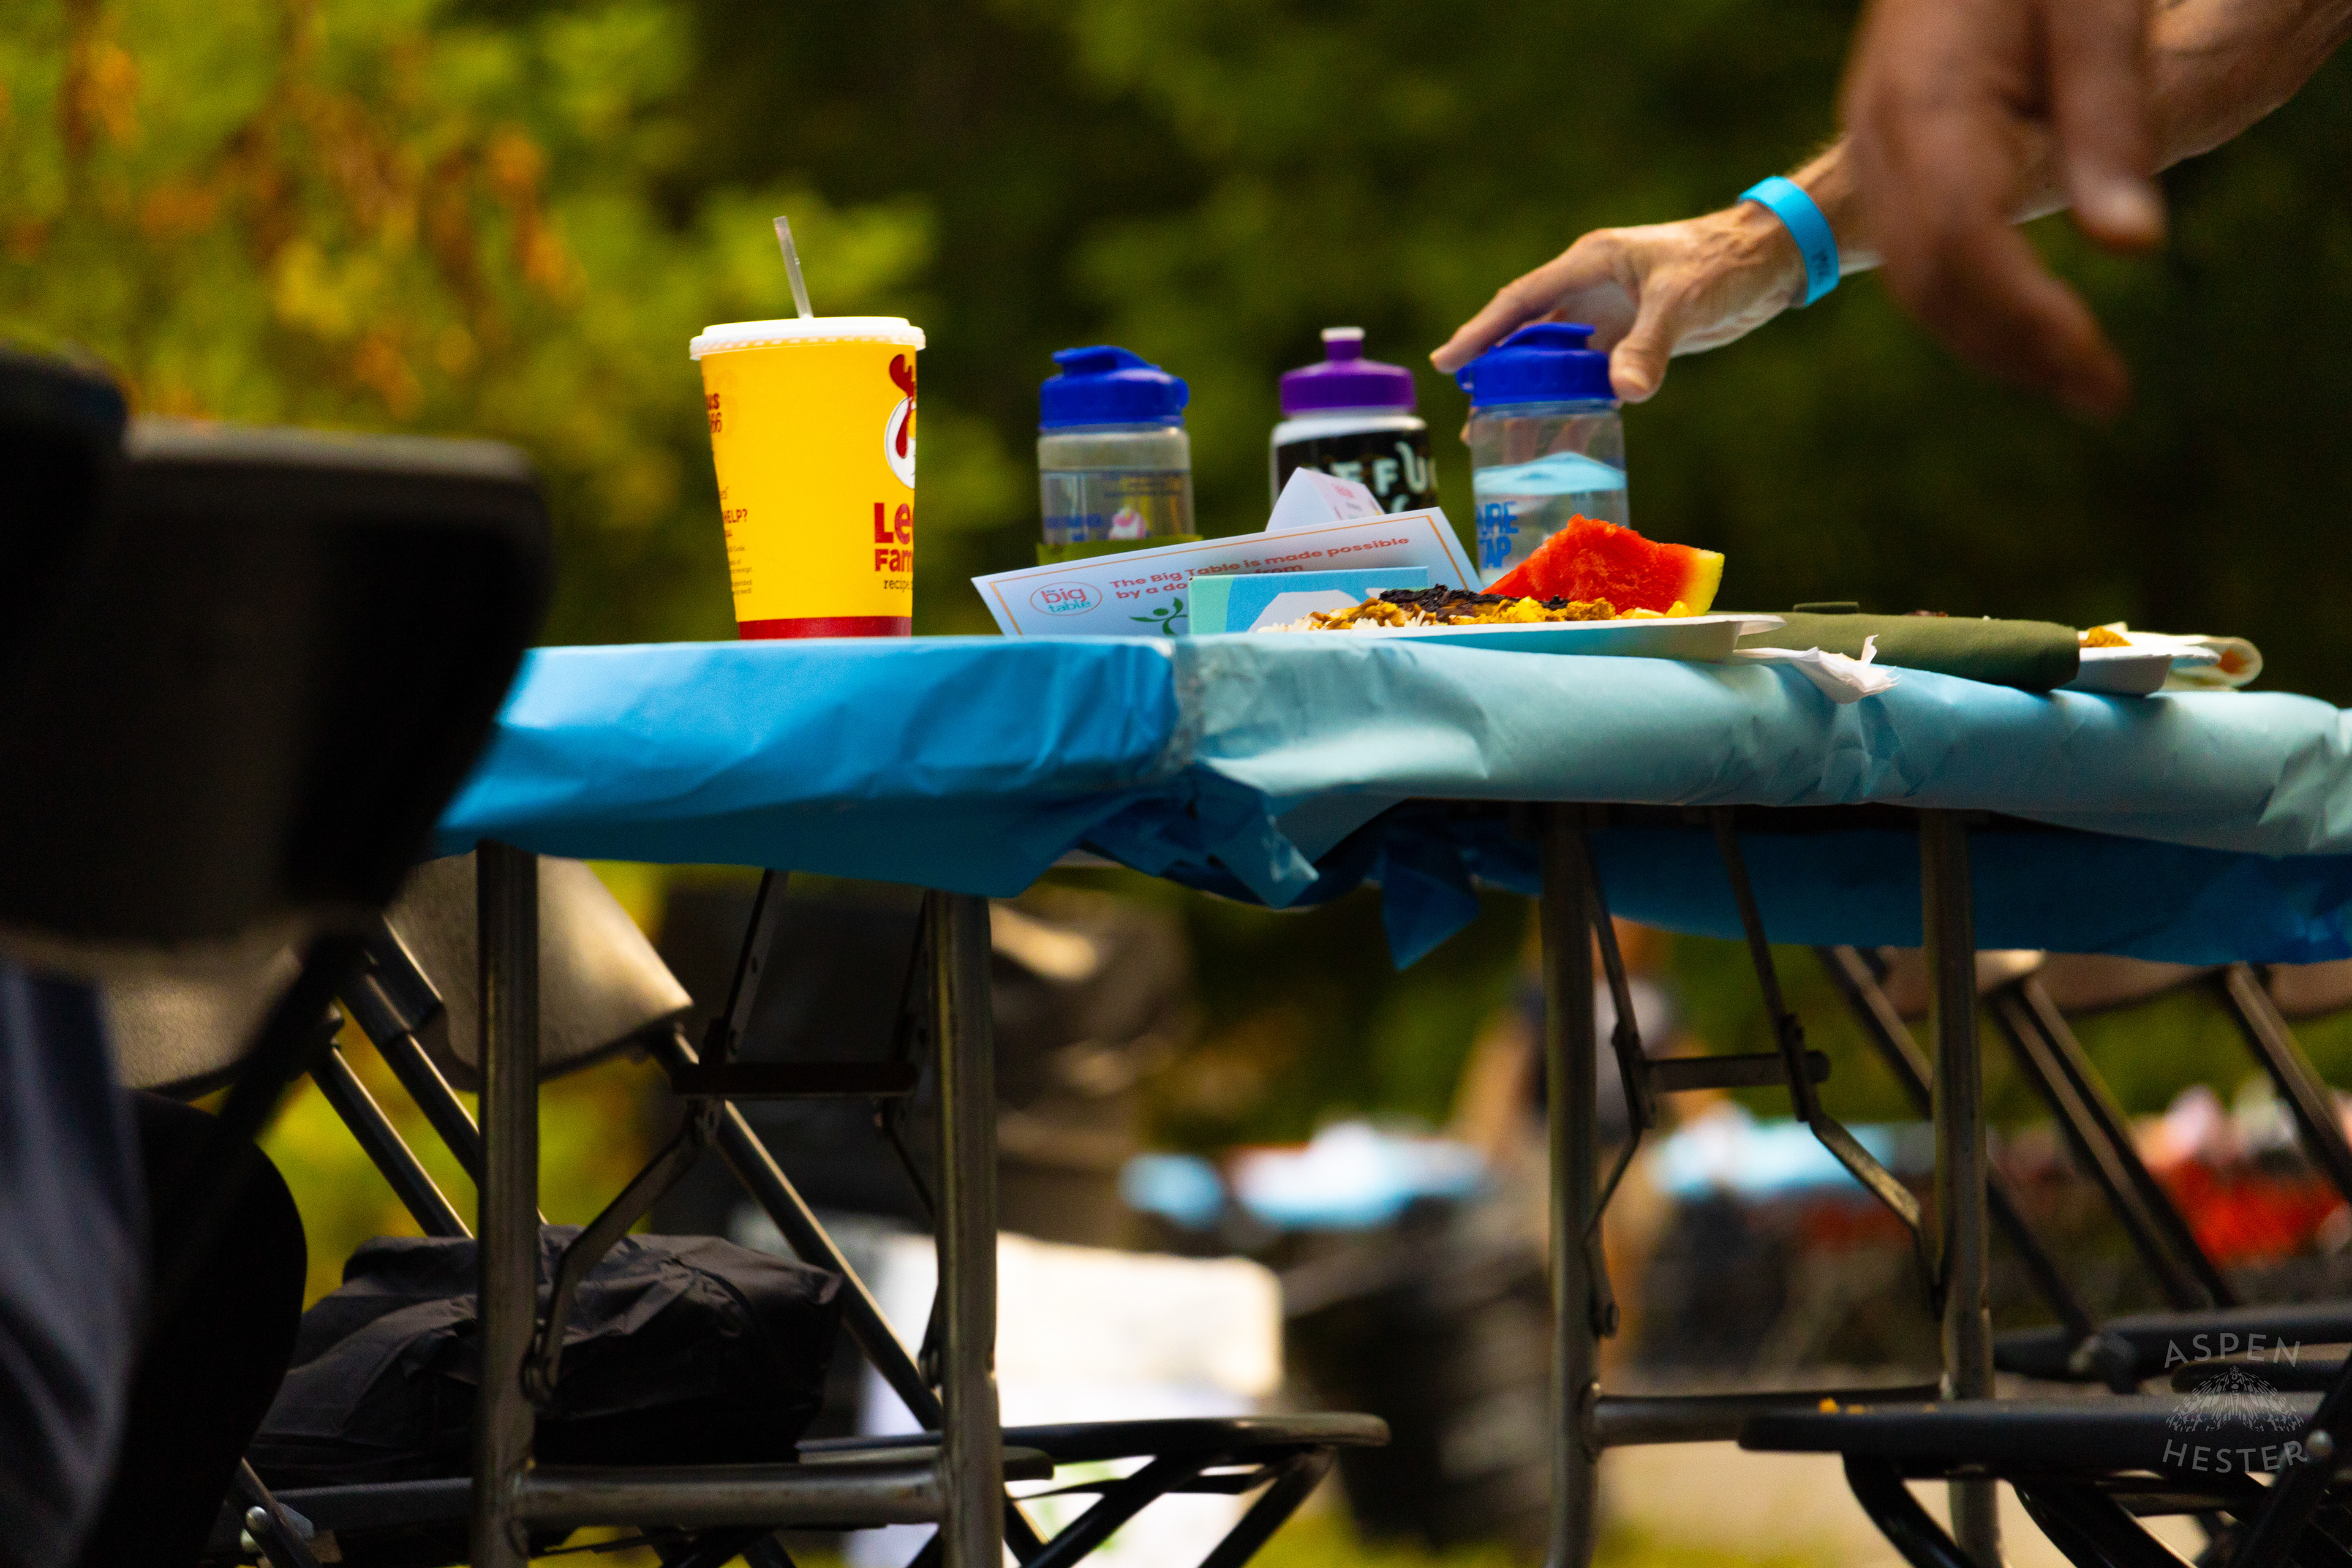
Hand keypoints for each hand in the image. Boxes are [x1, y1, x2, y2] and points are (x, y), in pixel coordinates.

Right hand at [1430, 204, 1810, 402]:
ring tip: (1497, 433)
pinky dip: (1569, 402)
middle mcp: (1591, 291)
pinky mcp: (1632, 341)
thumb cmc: (1723, 264)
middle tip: (1468, 416)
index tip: (1447, 362)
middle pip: (1528, 335)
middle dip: (1495, 373)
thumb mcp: (1682, 302)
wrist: (1768, 262)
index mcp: (1589, 265)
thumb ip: (1650, 346)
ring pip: (1554, 360)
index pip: (1520, 301)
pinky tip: (1553, 432)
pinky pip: (1589, 376)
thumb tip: (1624, 392)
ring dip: (1528, 394)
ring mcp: (1609, 318)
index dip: (1481, 331)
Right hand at [1841, 0, 2164, 415]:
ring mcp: (1874, 147)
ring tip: (2077, 378)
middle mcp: (1878, 135)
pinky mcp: (1893, 153)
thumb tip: (2132, 247)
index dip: (2026, 316)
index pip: (1960, 239)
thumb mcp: (2093, 6)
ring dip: (1992, 340)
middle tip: (2103, 397)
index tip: (2100, 370)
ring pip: (1914, 277)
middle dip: (2012, 347)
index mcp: (1923, 97)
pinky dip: (1973, 305)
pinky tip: (2032, 326)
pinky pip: (1916, 253)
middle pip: (1925, 277)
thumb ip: (2109, 120)